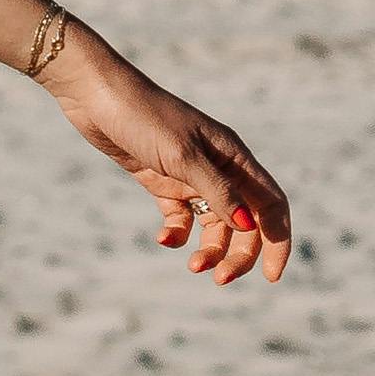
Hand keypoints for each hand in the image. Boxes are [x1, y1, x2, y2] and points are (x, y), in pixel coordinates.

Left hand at [48, 28, 291, 283]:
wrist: (96, 96)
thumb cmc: (144, 118)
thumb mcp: (183, 157)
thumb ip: (217, 192)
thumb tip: (250, 227)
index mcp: (234, 156)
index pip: (271, 204)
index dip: (278, 240)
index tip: (272, 277)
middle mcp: (219, 168)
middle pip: (245, 222)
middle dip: (238, 254)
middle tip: (219, 279)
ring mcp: (191, 176)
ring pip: (213, 225)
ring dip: (208, 250)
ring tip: (192, 267)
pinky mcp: (163, 182)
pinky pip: (180, 218)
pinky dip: (176, 234)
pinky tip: (162, 239)